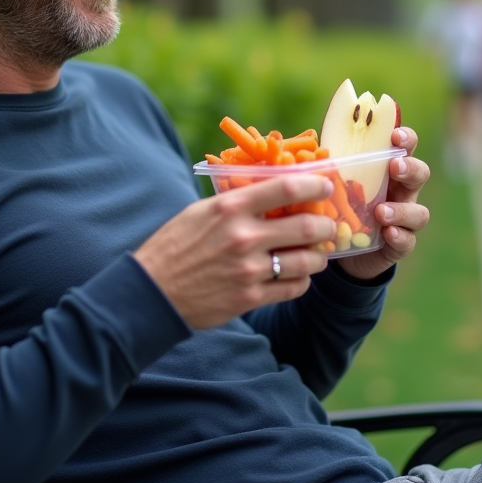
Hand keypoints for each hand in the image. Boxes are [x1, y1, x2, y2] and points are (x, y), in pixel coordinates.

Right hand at [134, 174, 335, 328]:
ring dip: (317, 257)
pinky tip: (295, 276)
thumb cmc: (176, 245)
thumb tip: (273, 189)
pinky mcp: (250, 297)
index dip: (315, 185)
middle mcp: (243, 237)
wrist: (153, 290)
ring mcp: (249, 270)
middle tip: (328, 226)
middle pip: (307, 227)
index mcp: (230, 208)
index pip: (286, 188)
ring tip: (315, 254)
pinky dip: (300, 281)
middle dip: (326, 226)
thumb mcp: (202, 211)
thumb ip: (237, 201)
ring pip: (306, 262)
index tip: (326, 185)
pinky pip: (293, 288)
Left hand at [337, 127, 430, 281]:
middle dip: (410, 168)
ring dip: (401, 210)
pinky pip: (407, 240)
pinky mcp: (400, 244)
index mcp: (388, 171)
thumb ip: (331, 165)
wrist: (347, 247)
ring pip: (419, 212)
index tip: (395, 136)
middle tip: (394, 167)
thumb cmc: (344, 204)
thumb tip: (312, 147)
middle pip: (421, 173)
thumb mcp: (337, 182)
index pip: (405, 148)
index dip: (406, 139)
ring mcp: (404, 219)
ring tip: (381, 212)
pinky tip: (387, 233)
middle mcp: (402, 192)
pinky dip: (399, 236)